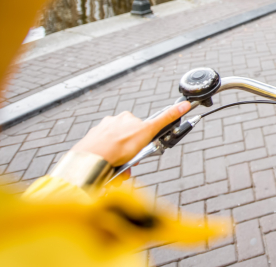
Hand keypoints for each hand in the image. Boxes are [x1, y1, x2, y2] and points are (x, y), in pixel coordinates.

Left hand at [70, 101, 191, 165]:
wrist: (92, 159)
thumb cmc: (119, 146)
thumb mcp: (148, 131)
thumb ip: (167, 118)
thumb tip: (184, 105)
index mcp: (126, 117)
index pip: (139, 128)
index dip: (143, 142)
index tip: (142, 150)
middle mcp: (111, 122)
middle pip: (127, 140)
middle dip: (131, 154)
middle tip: (131, 162)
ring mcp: (99, 134)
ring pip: (115, 149)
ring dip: (120, 161)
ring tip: (120, 170)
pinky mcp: (90, 145)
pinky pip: (103, 155)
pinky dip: (108, 163)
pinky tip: (109, 170)